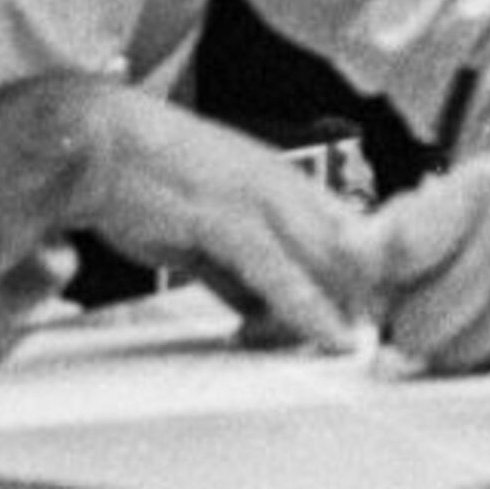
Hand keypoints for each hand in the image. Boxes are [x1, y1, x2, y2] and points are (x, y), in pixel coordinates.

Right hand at [59, 83, 380, 352]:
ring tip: (366, 344)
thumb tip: (258, 309)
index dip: (372, 273)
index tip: (386, 313)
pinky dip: (307, 306)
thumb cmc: (148, 180)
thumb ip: (237, 270)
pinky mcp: (226, 218)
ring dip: (352, 306)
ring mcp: (258, 197)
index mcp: (283, 182)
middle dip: (374, 294)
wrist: (101, 144)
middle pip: (352, 244)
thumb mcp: (207, 232)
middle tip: (388, 337)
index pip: (349, 229)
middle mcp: (282, 185)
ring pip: (327, 256)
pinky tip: (326, 334)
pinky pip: (278, 270)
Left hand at [371, 159, 489, 372]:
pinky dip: (488, 357)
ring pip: (447, 356)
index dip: (376, 283)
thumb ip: (387, 229)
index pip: (396, 252)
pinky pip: (488, 370)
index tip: (386, 284)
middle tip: (438, 302)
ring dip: (449, 346)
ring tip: (476, 311)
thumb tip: (345, 258)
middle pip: (413, 322)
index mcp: (485, 182)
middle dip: (412, 324)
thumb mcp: (451, 200)